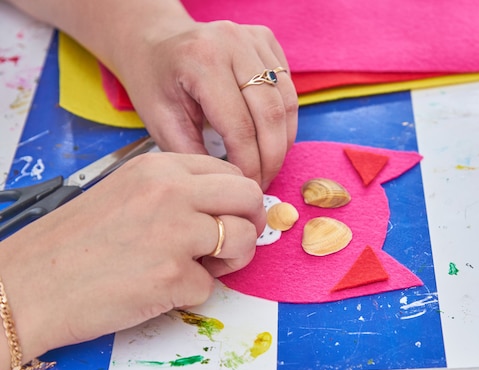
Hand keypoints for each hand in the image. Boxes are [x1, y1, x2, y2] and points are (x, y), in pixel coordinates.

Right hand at [0, 152, 264, 368]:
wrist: (27, 284)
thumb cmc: (74, 242)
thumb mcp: (126, 193)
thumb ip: (176, 192)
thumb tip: (226, 206)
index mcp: (159, 167)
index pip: (230, 171)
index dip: (236, 198)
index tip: (228, 215)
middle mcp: (172, 192)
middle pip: (249, 197)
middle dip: (249, 222)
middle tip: (231, 242)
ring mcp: (174, 234)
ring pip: (243, 240)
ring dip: (231, 259)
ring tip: (200, 267)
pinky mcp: (173, 277)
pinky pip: (211, 285)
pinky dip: (191, 292)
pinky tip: (159, 289)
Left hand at [116, 19, 298, 190]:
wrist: (154, 42)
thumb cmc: (154, 83)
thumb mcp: (162, 123)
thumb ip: (196, 154)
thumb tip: (232, 183)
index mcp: (202, 61)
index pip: (240, 126)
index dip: (249, 164)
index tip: (247, 186)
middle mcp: (233, 42)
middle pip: (271, 114)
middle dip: (271, 157)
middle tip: (263, 182)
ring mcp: (253, 38)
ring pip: (287, 102)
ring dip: (283, 141)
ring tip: (269, 164)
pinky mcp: (266, 40)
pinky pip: (288, 88)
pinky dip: (284, 119)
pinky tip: (270, 138)